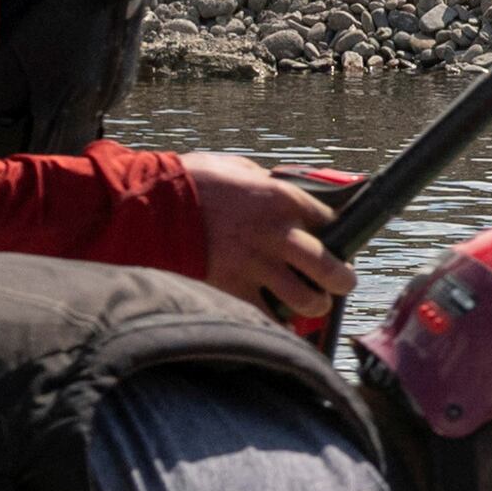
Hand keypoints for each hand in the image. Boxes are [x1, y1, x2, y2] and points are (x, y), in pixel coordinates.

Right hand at [183, 151, 355, 324]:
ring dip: (313, 305)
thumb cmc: (193, 181)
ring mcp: (256, 266)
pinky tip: (276, 316)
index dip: (339, 237)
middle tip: (338, 283)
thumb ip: (269, 184)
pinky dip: (276, 321)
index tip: (335, 243)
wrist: (149, 204)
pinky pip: (268, 316)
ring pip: (308, 301)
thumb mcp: (239, 169)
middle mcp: (278, 235)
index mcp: (284, 199)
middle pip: (334, 270)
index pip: (335, 223)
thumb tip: (286, 191)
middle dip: (342, 281)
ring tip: (308, 303)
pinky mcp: (232, 288)